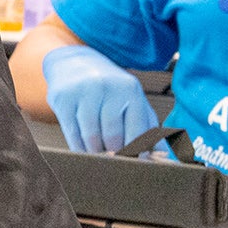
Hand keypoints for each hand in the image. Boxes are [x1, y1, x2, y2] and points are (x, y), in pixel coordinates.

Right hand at [39, 44, 157, 153]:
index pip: (136, 132)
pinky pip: (72, 134)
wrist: (74, 63)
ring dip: (96, 152)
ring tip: (100, 155)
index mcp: (129, 89)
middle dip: (115, 154)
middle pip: (112, 137)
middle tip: (115, 162)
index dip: (136, 153)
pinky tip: (84, 148)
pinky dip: (79, 148)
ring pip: (91, 137)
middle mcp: (106, 87)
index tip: (134, 164)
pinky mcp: (62, 98)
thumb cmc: (110, 90)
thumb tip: (165, 158)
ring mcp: (82, 92)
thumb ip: (149, 129)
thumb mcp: (133, 101)